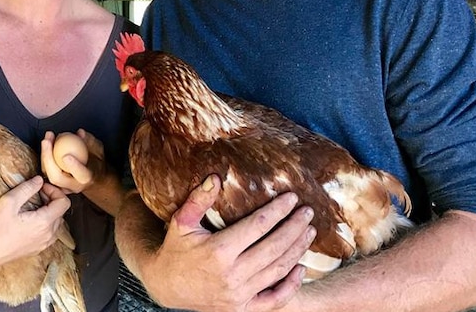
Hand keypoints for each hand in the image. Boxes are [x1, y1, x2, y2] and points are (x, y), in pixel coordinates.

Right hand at [0, 175, 70, 268]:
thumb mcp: (9, 201)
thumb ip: (27, 188)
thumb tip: (39, 180)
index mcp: (44, 222)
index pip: (64, 203)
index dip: (55, 191)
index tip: (41, 188)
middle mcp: (48, 235)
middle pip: (61, 212)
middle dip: (52, 200)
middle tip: (36, 194)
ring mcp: (43, 244)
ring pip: (57, 224)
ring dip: (49, 212)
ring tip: (34, 206)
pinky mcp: (37, 250)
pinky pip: (50, 234)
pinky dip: (46, 224)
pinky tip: (31, 220)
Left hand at [41, 129, 105, 193]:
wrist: (93, 178)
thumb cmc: (96, 162)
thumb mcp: (98, 150)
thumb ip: (90, 141)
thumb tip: (80, 133)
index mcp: (88, 179)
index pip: (81, 175)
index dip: (74, 166)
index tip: (67, 156)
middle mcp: (74, 186)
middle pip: (57, 177)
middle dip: (48, 159)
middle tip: (47, 141)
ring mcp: (62, 187)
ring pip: (48, 174)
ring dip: (44, 156)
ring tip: (46, 138)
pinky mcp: (55, 184)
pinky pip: (46, 172)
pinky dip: (44, 158)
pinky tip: (46, 143)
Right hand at [142, 175, 315, 311]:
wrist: (167, 286)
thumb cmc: (176, 250)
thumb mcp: (181, 222)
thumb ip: (198, 200)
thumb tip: (216, 177)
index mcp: (218, 251)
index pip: (257, 226)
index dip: (277, 210)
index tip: (291, 198)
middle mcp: (231, 275)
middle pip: (273, 247)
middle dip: (294, 227)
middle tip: (307, 212)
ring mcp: (239, 295)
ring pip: (278, 270)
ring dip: (297, 250)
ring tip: (309, 232)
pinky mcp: (242, 308)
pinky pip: (274, 300)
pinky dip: (291, 286)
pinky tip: (300, 268)